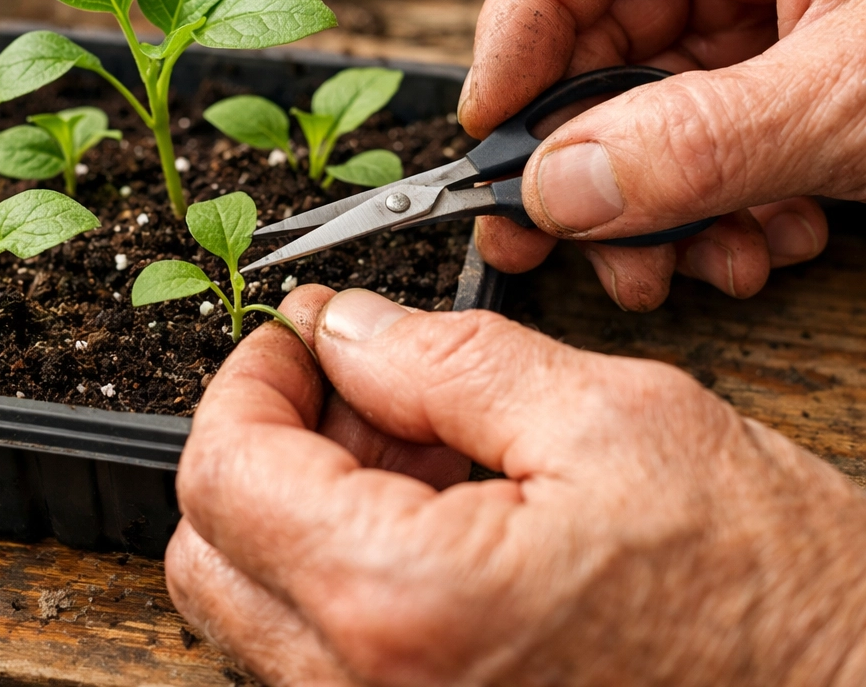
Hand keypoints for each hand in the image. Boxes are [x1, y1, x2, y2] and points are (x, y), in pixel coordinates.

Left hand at [166, 286, 865, 685]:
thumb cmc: (755, 581)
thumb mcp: (604, 418)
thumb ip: (446, 360)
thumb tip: (345, 328)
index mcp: (404, 603)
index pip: (225, 473)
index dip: (249, 378)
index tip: (294, 334)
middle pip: (214, 546)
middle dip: (266, 436)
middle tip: (350, 377)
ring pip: (260, 595)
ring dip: (306, 493)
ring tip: (413, 434)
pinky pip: (320, 641)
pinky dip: (344, 554)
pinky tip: (432, 500)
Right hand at [458, 0, 865, 308]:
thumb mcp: (860, 96)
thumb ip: (699, 142)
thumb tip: (557, 188)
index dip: (518, 23)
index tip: (490, 123)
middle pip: (601, 33)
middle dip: (577, 150)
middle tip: (542, 234)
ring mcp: (766, 17)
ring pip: (643, 107)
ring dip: (644, 203)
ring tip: (667, 268)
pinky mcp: (783, 81)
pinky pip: (699, 144)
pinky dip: (705, 210)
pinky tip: (744, 248)